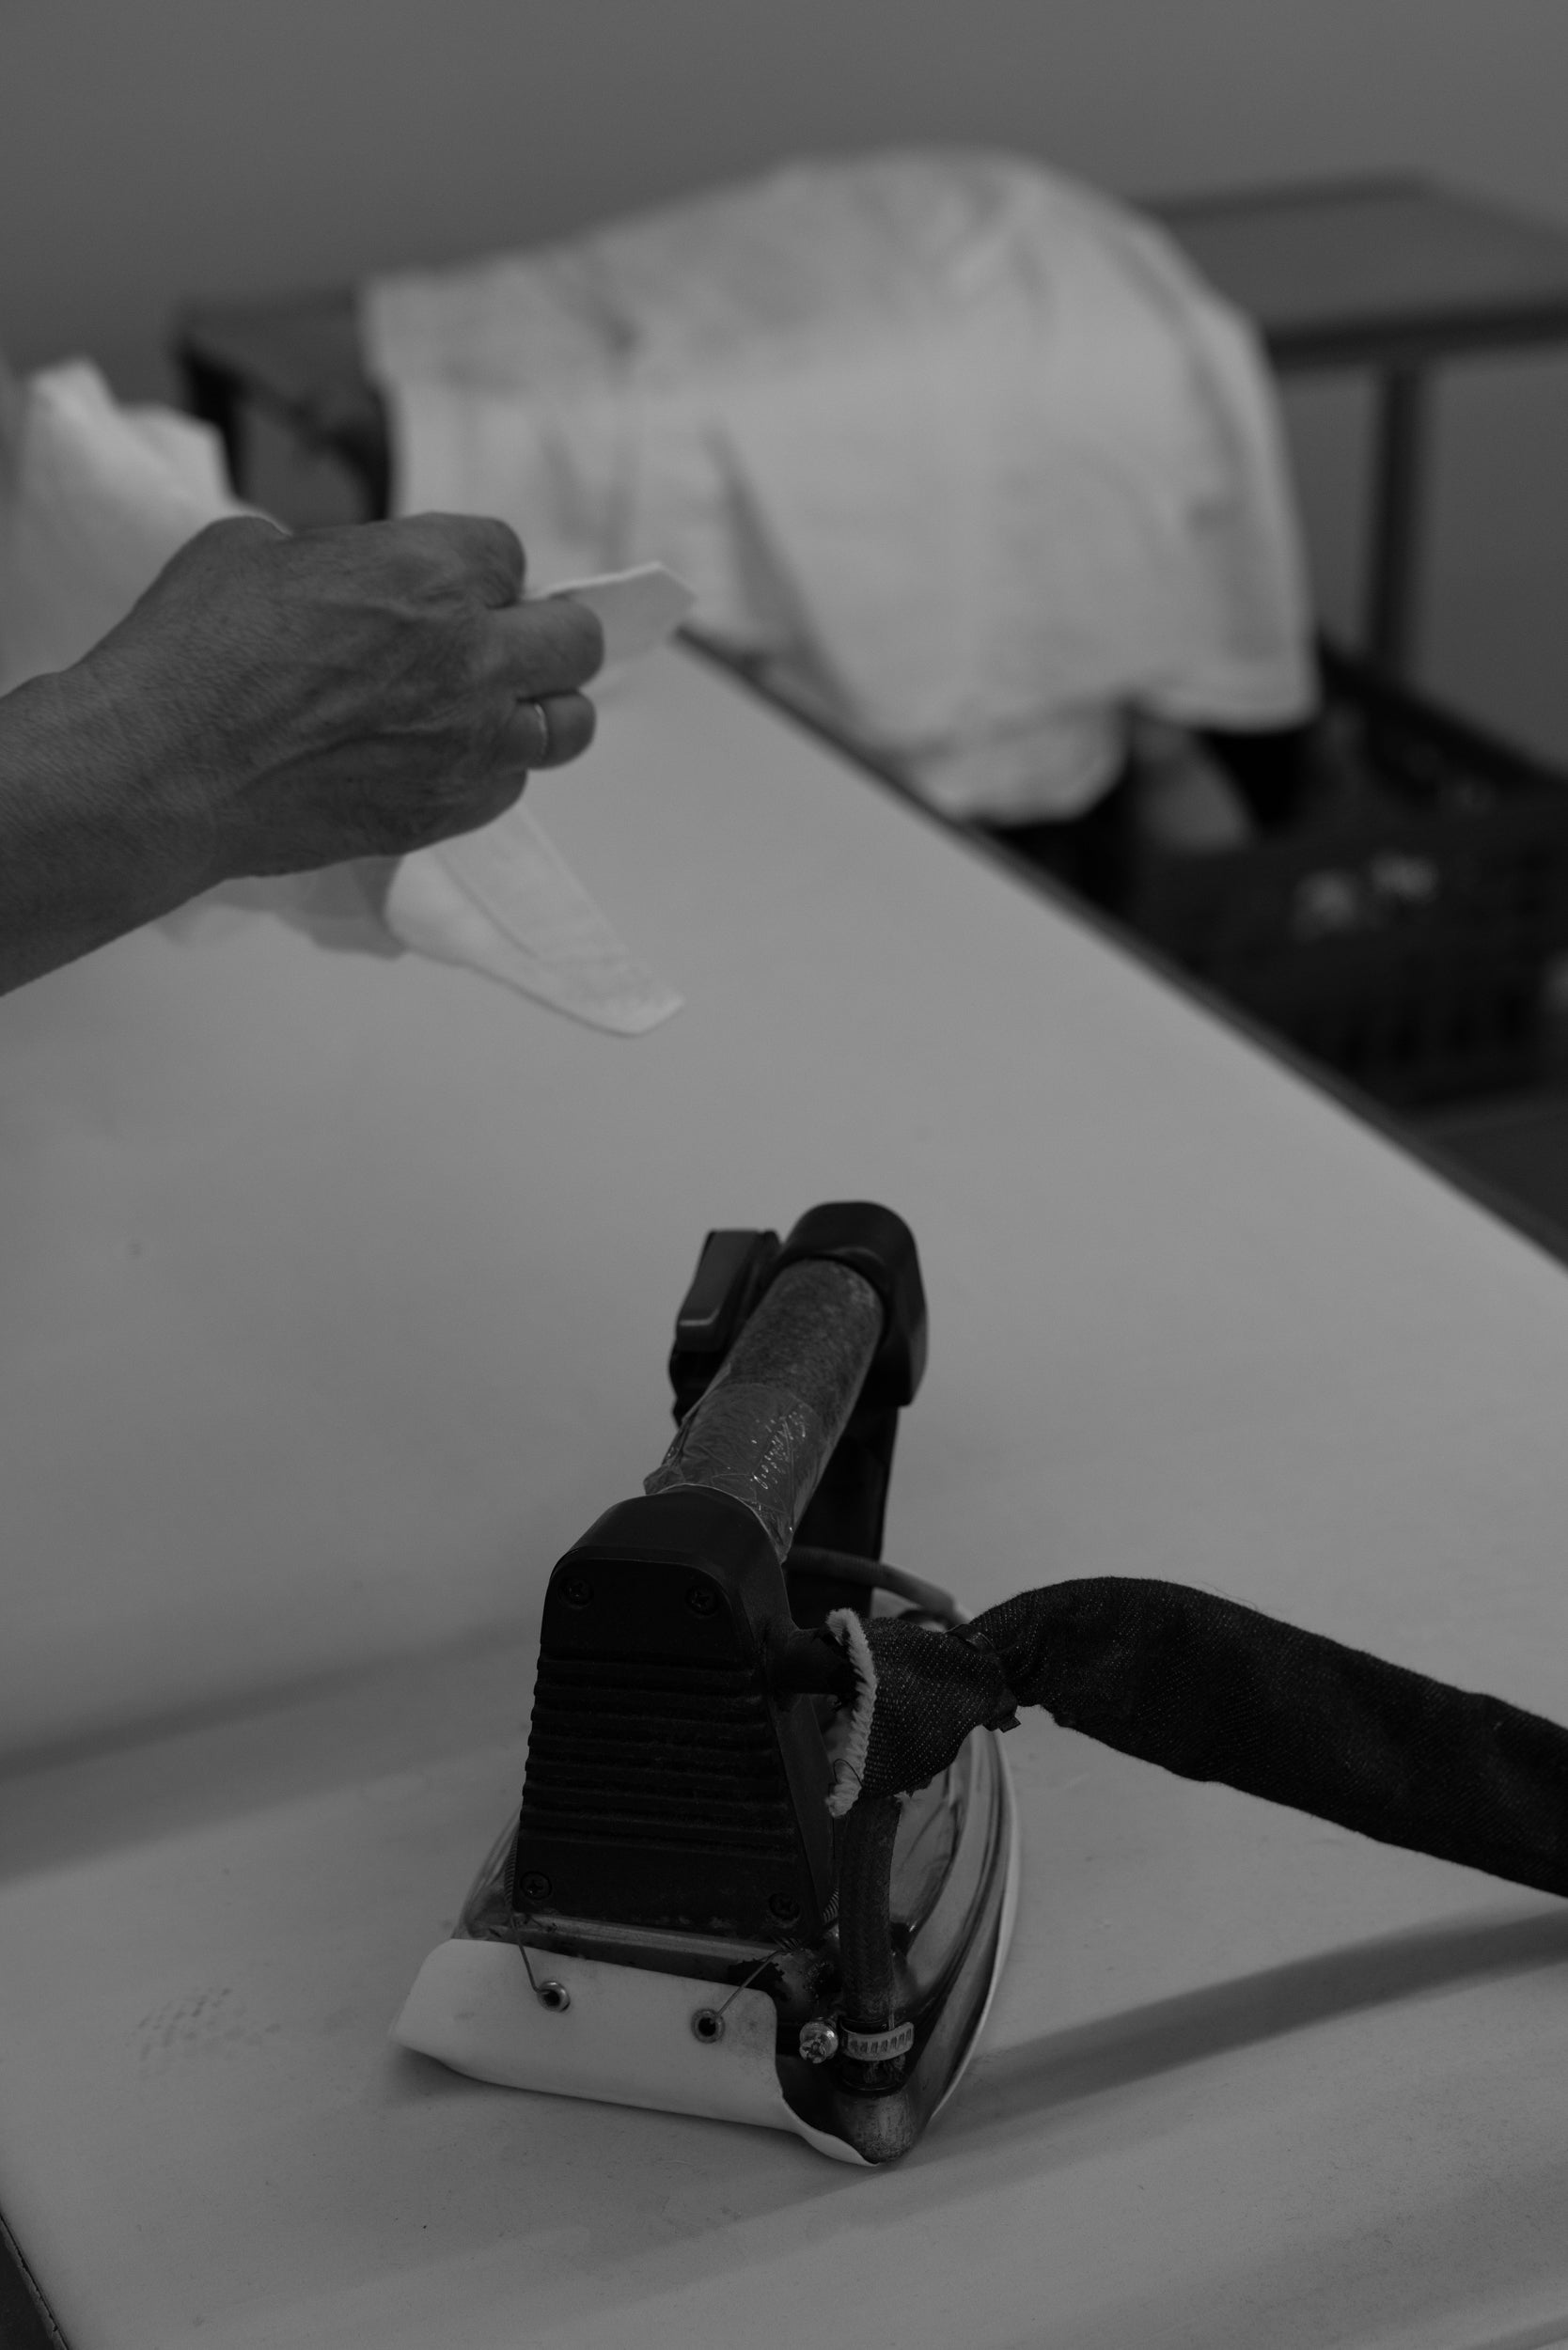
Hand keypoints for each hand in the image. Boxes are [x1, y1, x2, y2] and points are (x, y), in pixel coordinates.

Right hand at [79, 509, 604, 881]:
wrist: (164, 767)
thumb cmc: (196, 650)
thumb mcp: (260, 548)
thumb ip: (341, 561)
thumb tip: (354, 582)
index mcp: (434, 572)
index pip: (510, 555)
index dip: (478, 570)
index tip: (452, 585)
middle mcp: (473, 659)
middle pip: (575, 641)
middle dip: (546, 632)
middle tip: (506, 639)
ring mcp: (469, 747)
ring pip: (565, 726)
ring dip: (539, 708)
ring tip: (495, 706)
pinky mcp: (444, 813)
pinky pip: (509, 788)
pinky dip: (491, 771)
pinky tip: (444, 758)